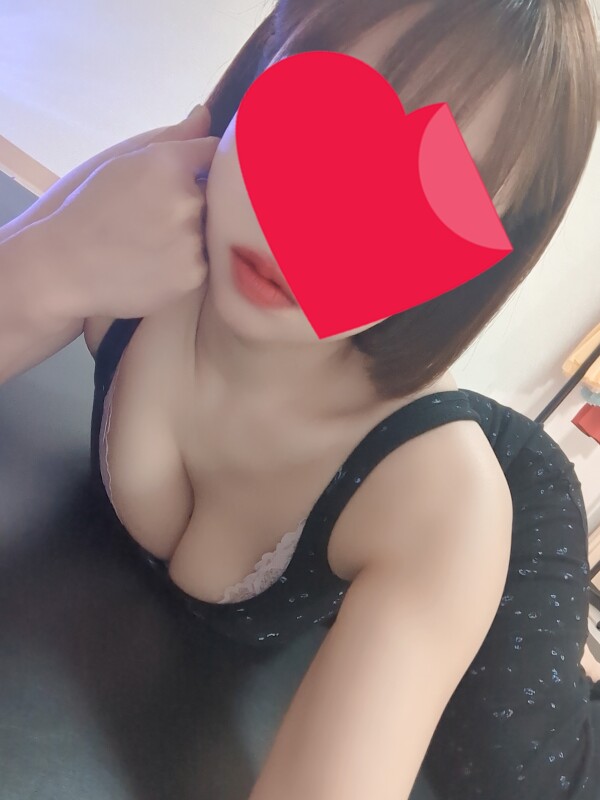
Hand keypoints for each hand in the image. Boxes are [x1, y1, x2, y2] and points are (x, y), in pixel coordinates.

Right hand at [41, 106, 218, 317]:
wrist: (65, 266)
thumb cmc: (90, 210)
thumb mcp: (123, 163)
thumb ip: (172, 139)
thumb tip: (206, 114)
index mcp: (168, 162)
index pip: (212, 153)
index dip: (202, 166)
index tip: (188, 178)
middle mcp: (187, 198)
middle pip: (213, 196)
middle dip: (194, 203)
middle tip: (156, 219)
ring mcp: (193, 239)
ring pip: (210, 231)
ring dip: (192, 235)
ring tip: (153, 244)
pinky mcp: (195, 273)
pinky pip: (204, 262)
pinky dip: (187, 263)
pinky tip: (158, 264)